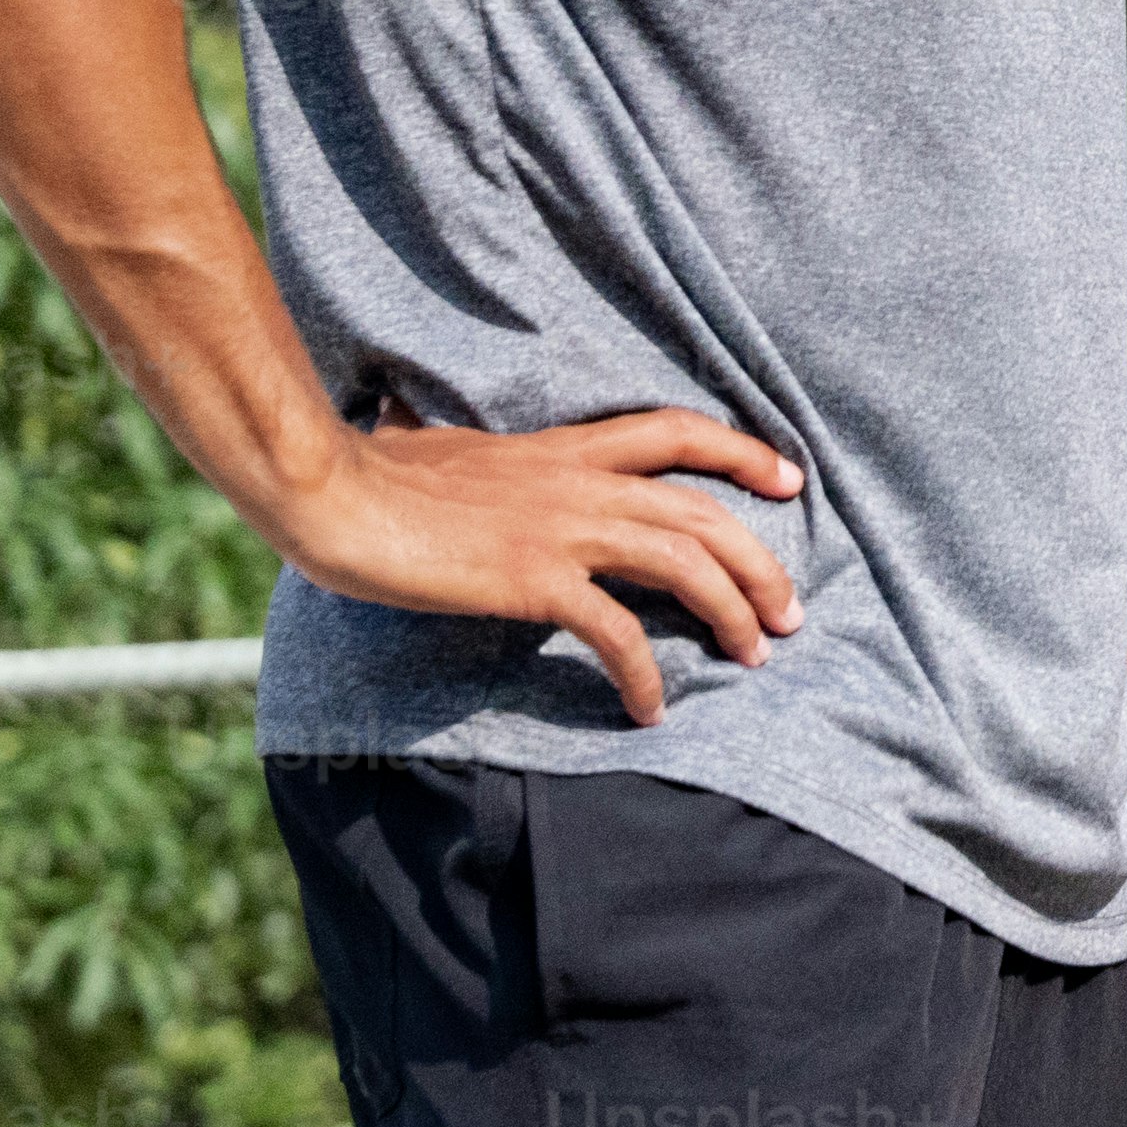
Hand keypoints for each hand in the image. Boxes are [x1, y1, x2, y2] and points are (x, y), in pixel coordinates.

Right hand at [266, 405, 808, 718]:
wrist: (336, 495)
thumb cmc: (372, 473)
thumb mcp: (436, 440)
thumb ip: (461, 441)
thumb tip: (416, 417)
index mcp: (564, 448)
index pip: (676, 432)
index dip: (743, 452)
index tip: (791, 480)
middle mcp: (579, 483)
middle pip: (704, 512)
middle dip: (761, 563)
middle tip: (791, 612)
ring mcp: (562, 530)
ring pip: (685, 564)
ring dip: (731, 611)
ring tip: (754, 655)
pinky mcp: (535, 580)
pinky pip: (614, 632)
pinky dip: (643, 673)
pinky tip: (650, 709)